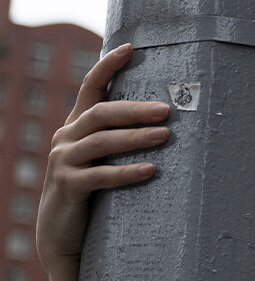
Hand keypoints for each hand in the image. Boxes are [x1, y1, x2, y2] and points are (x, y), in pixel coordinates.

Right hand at [36, 44, 170, 272]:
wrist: (61, 232)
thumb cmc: (92, 190)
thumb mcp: (102, 158)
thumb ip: (118, 136)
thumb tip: (164, 116)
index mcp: (76, 126)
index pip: (91, 88)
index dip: (108, 66)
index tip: (131, 48)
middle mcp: (66, 138)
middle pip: (102, 113)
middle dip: (136, 109)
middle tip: (168, 109)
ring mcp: (63, 161)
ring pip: (102, 141)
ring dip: (136, 137)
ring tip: (166, 135)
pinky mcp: (67, 186)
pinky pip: (100, 176)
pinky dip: (126, 172)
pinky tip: (151, 170)